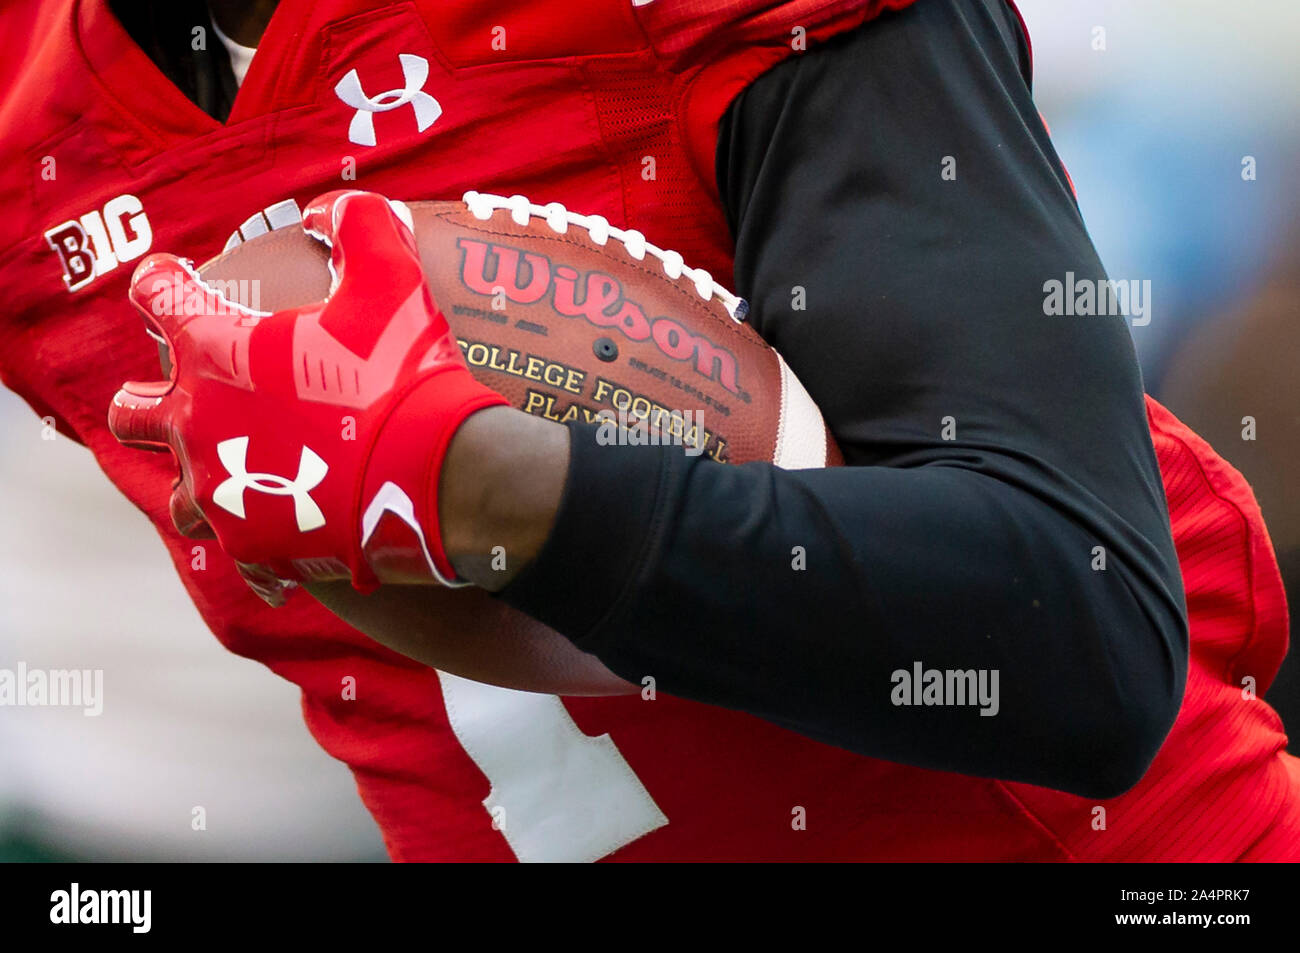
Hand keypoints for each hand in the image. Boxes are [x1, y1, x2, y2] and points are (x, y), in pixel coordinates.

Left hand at [107, 190, 508, 604]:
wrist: (434, 477)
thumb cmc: (404, 375)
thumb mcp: (393, 279)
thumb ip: (361, 224)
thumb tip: (331, 208)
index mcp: (215, 354)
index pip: (158, 297)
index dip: (161, 280)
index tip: (169, 278)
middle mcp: (199, 426)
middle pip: (135, 414)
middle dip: (143, 401)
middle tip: (158, 396)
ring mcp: (224, 495)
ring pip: (180, 494)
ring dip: (196, 478)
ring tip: (221, 476)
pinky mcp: (259, 548)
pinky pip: (241, 555)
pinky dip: (254, 547)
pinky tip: (272, 543)